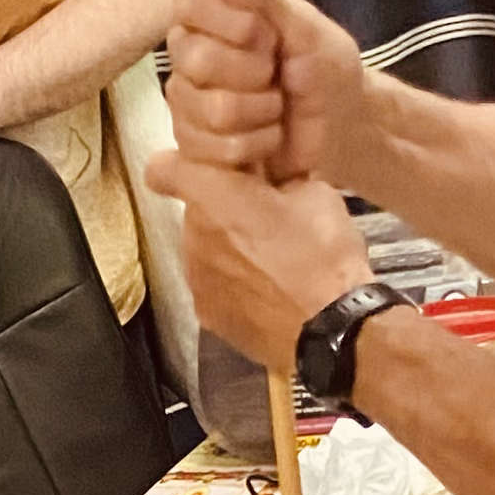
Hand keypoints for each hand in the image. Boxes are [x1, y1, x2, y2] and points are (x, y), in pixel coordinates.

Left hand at [145, 146, 369, 376]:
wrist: (332, 329)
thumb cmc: (324, 254)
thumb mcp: (316, 193)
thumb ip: (281, 176)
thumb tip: (274, 176)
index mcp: (214, 197)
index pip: (163, 169)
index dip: (182, 165)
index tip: (212, 172)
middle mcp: (192, 235)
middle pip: (196, 210)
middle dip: (224, 208)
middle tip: (266, 216)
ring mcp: (196, 279)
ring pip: (203, 247)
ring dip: (227, 245)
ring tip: (271, 259)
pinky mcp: (207, 314)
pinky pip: (213, 283)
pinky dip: (232, 281)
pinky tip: (266, 289)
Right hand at [165, 0, 369, 188]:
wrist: (342, 128)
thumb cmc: (325, 68)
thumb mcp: (304, 25)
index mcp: (210, 11)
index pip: (188, 0)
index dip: (230, 21)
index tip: (267, 34)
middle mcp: (188, 52)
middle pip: (198, 61)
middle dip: (255, 72)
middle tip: (277, 72)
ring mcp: (187, 100)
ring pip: (210, 109)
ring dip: (260, 111)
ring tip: (276, 107)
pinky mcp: (194, 144)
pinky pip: (211, 148)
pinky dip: (254, 144)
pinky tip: (267, 136)